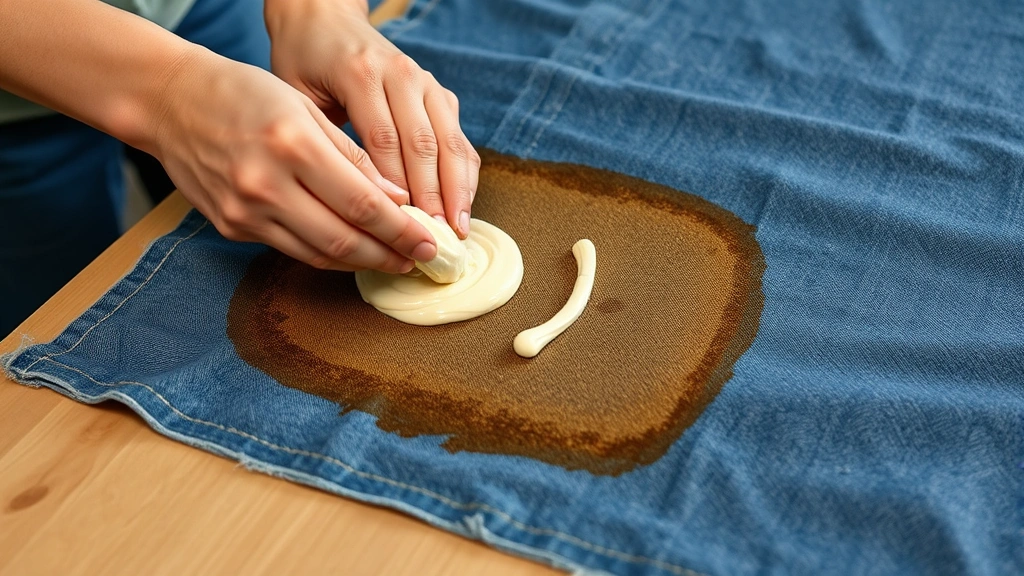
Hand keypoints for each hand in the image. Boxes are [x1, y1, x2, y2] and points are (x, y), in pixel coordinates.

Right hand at [149, 46, 437, 272]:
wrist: (172, 103)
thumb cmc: (246, 95)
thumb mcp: (307, 110)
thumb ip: (354, 157)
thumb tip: (398, 201)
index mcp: (292, 145)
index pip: (362, 203)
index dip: (402, 230)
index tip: (430, 242)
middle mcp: (266, 184)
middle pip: (344, 239)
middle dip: (390, 255)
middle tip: (419, 259)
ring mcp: (245, 212)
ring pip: (319, 254)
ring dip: (362, 262)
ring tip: (394, 260)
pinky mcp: (232, 228)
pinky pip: (292, 250)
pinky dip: (328, 255)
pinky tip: (353, 251)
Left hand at [266, 0, 479, 237]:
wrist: (324, 18)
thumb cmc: (303, 62)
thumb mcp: (296, 96)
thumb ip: (324, 141)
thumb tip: (355, 201)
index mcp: (362, 74)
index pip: (385, 139)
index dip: (398, 187)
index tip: (401, 227)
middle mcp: (401, 74)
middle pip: (425, 143)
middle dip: (434, 196)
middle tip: (435, 237)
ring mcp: (425, 82)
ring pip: (449, 141)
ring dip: (457, 189)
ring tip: (457, 228)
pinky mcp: (438, 92)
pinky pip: (457, 136)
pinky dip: (464, 173)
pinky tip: (463, 205)